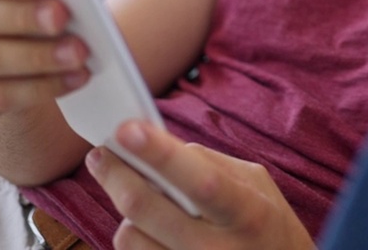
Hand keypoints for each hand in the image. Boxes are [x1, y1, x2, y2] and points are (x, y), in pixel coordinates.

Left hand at [87, 121, 314, 249]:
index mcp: (247, 212)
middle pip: (144, 209)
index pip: (199, 180)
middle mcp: (218, 249)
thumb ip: (210, 163)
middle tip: (102, 155)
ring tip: (145, 204)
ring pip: (129, 237)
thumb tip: (158, 147)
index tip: (126, 129)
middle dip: (115, 174)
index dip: (159, 153)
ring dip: (127, 213)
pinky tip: (151, 230)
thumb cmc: (265, 223)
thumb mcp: (255, 184)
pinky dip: (136, 237)